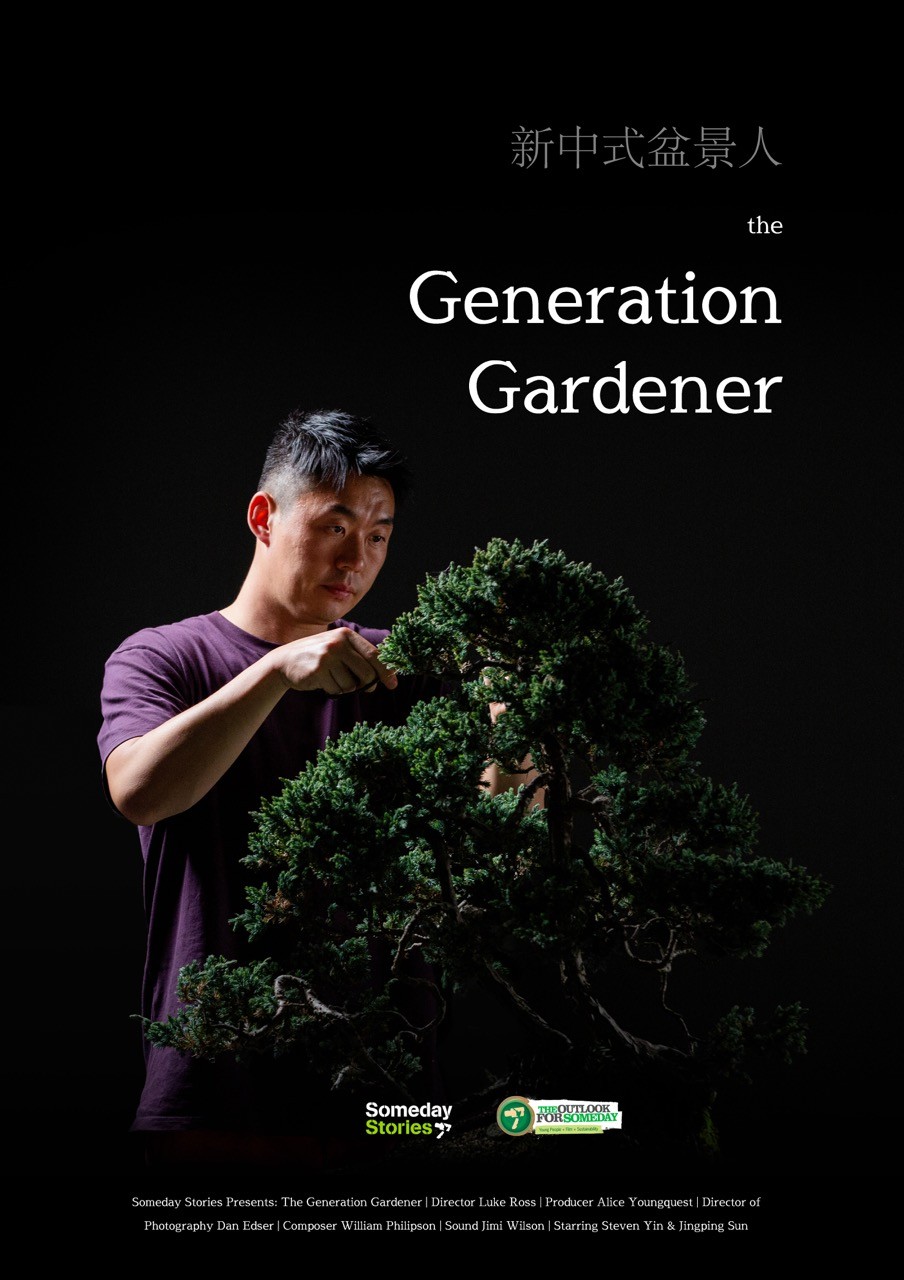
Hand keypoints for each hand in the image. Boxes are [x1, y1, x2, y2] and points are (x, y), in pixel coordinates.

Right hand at [275, 628, 397, 695]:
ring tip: (331, 677)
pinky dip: (332, 690)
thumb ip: (359, 659)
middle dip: (366, 684)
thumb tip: (381, 679)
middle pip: (367, 673)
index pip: (374, 655)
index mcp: (347, 635)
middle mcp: (338, 643)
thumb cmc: (317, 658)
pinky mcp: (319, 670)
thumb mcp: (338, 649)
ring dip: (344, 687)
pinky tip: (321, 680)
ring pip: (351, 685)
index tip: (393, 684)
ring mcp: (328, 656)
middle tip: (359, 686)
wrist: (284, 661)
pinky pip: (337, 689)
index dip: (386, 671)